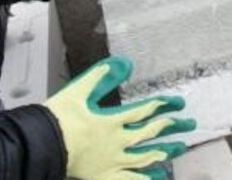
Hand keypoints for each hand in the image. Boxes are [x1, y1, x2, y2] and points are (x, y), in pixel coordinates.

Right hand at [43, 56, 194, 179]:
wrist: (42, 146)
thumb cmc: (57, 118)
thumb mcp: (79, 90)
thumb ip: (102, 75)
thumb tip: (126, 63)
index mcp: (113, 120)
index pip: (146, 111)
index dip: (164, 105)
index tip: (179, 102)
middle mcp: (118, 141)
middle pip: (151, 133)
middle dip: (172, 127)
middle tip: (189, 123)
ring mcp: (113, 161)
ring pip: (146, 157)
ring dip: (165, 151)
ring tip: (180, 148)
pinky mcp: (105, 176)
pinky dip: (146, 179)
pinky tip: (159, 177)